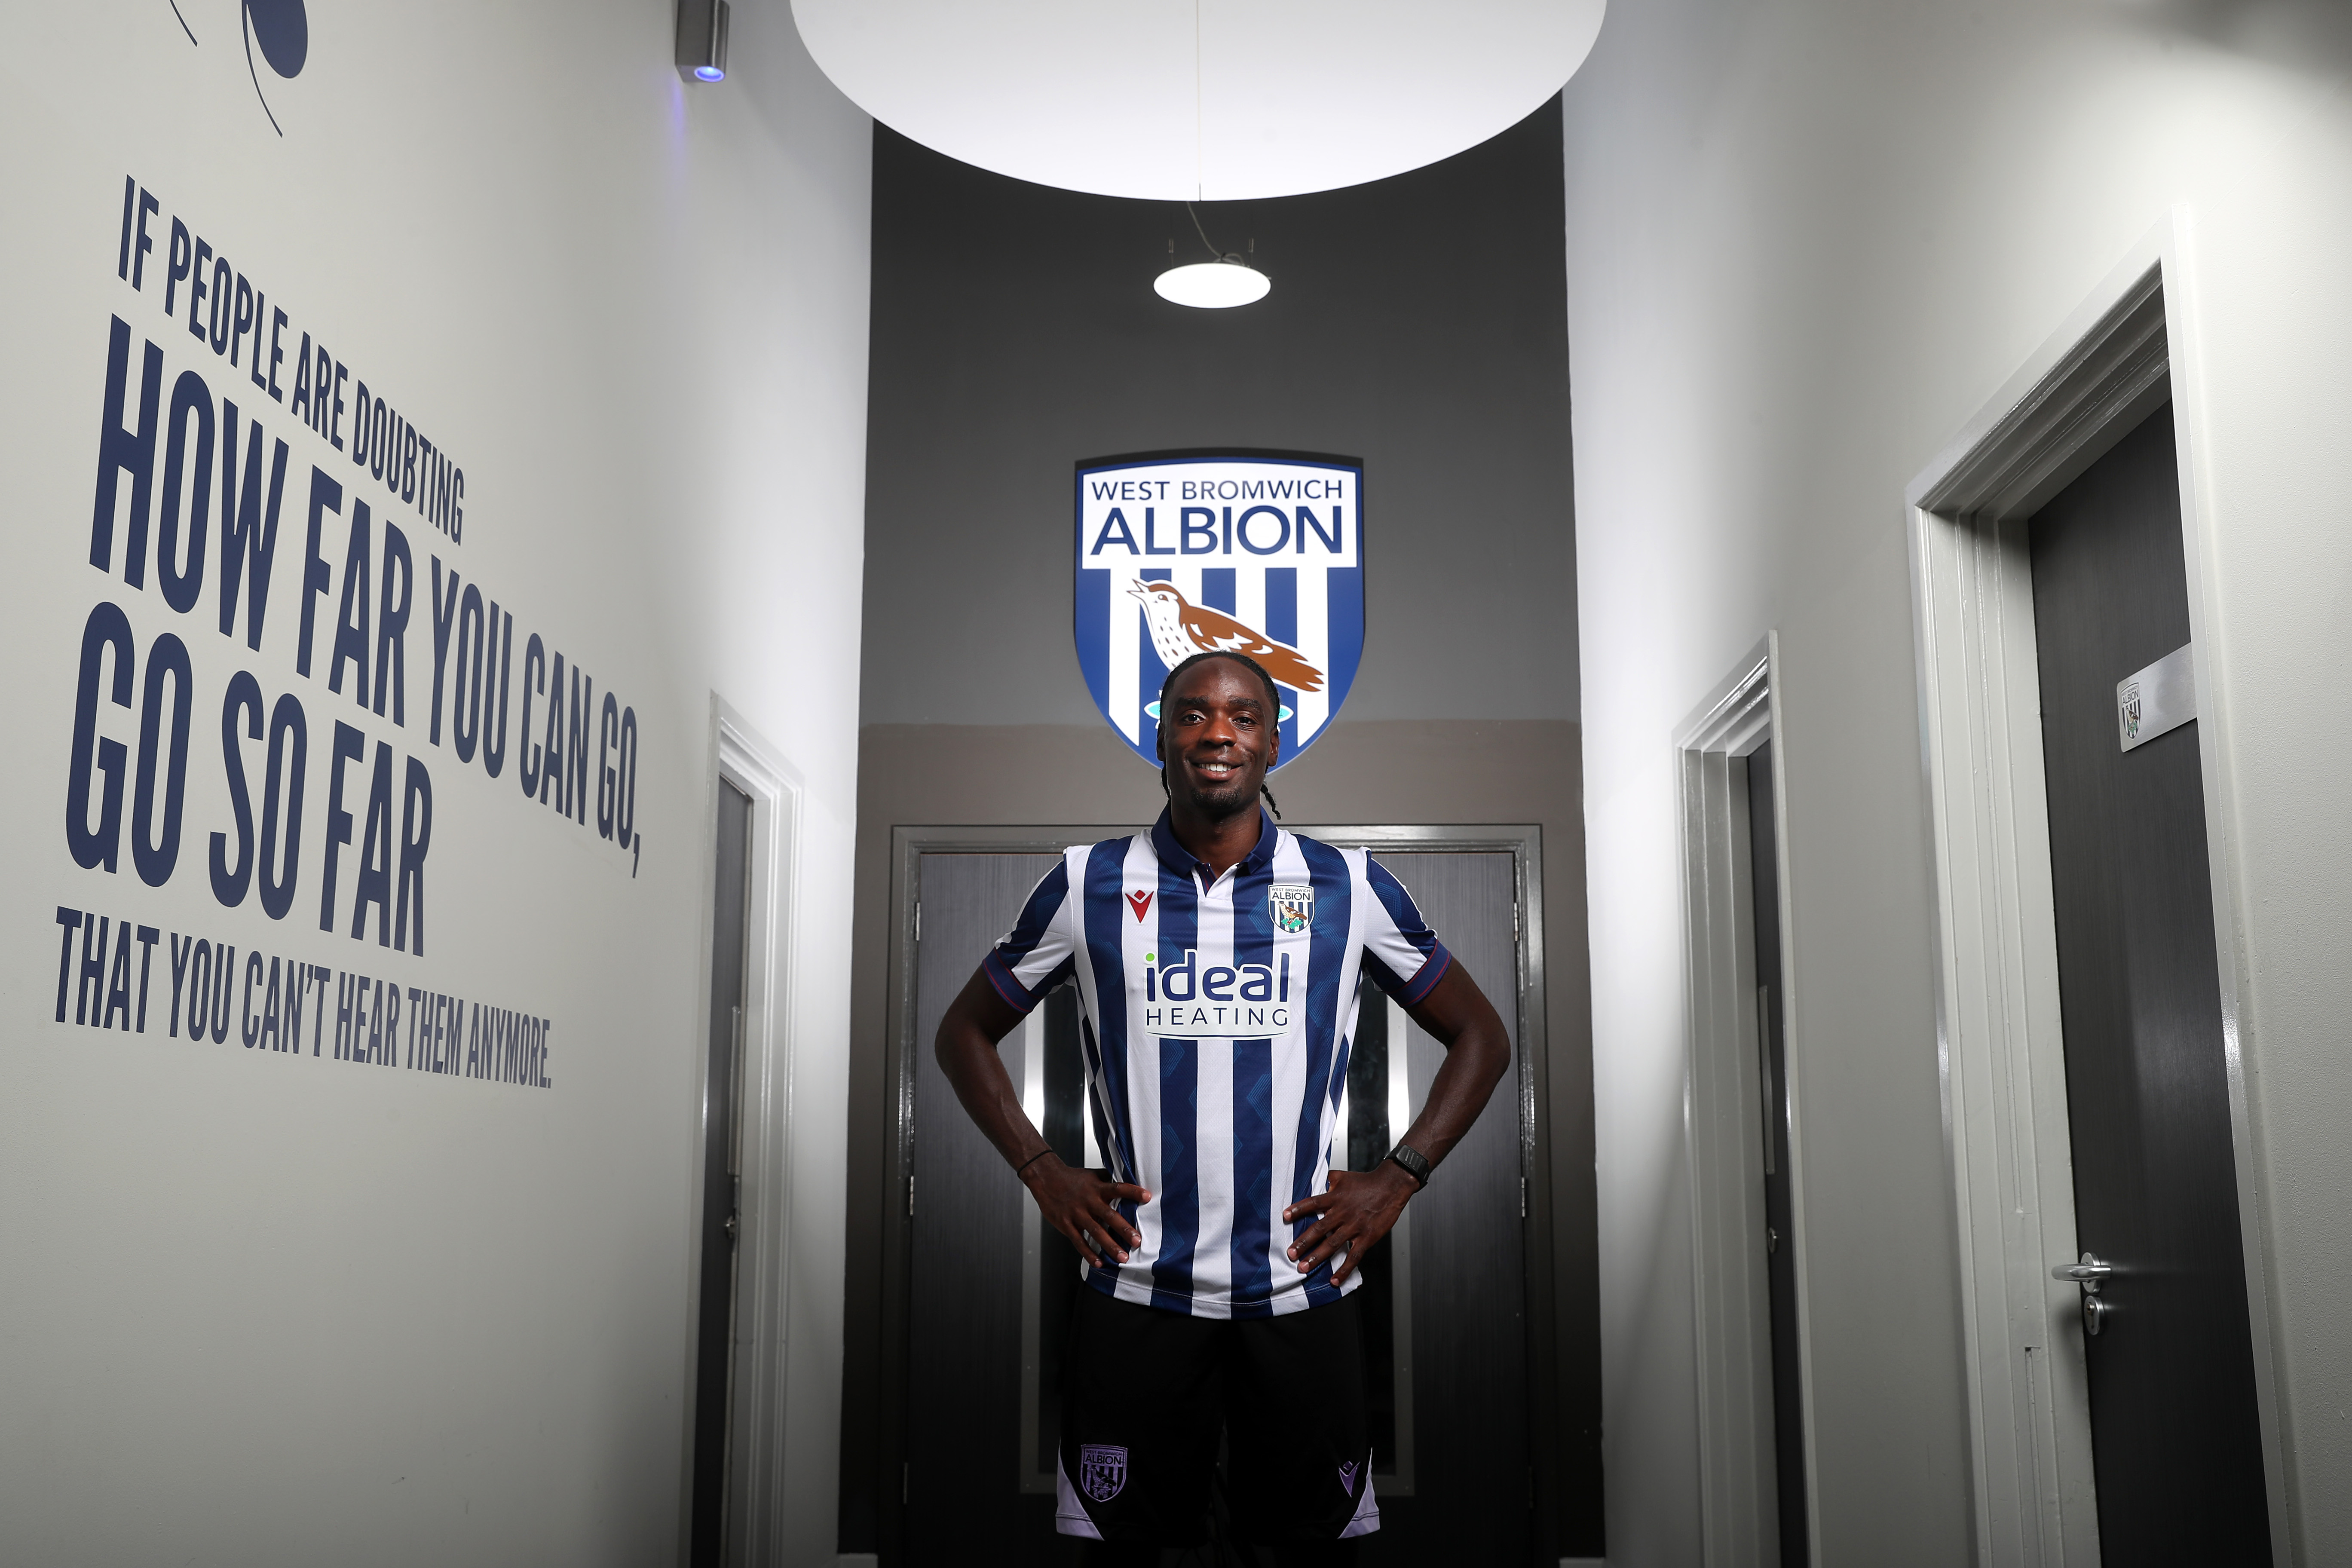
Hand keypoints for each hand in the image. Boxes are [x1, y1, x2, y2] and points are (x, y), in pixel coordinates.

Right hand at [1020, 1153, 1151, 1265]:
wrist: (1046, 1179)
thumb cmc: (1072, 1178)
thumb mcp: (1092, 1175)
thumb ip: (1109, 1180)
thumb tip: (1130, 1179)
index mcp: (1097, 1188)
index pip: (1118, 1188)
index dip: (1132, 1192)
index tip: (1147, 1197)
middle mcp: (1088, 1201)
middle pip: (1109, 1215)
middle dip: (1124, 1229)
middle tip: (1137, 1241)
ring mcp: (1077, 1214)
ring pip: (1095, 1232)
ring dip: (1110, 1246)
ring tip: (1122, 1258)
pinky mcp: (1066, 1224)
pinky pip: (1079, 1241)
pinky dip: (1089, 1253)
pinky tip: (1098, 1262)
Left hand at [1283, 1162, 1416, 1285]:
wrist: (1391, 1186)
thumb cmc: (1367, 1182)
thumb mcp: (1343, 1176)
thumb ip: (1328, 1179)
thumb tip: (1315, 1179)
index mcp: (1335, 1198)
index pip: (1313, 1203)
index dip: (1299, 1209)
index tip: (1285, 1216)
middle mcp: (1342, 1213)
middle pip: (1319, 1228)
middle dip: (1303, 1242)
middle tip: (1290, 1254)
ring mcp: (1354, 1227)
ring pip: (1332, 1244)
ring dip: (1317, 1257)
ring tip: (1304, 1267)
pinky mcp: (1367, 1237)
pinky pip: (1353, 1256)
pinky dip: (1344, 1269)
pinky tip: (1334, 1279)